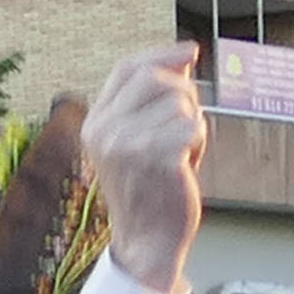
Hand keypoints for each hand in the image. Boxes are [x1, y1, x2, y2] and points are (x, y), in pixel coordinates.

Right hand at [84, 42, 206, 289]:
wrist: (147, 241)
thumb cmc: (150, 188)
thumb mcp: (137, 139)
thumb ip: (151, 101)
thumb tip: (185, 55)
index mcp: (95, 124)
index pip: (127, 69)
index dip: (161, 55)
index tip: (190, 52)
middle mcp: (104, 131)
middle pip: (158, 79)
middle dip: (184, 97)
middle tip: (184, 128)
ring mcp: (126, 144)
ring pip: (181, 104)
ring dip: (192, 126)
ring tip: (179, 155)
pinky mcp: (154, 156)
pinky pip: (194, 127)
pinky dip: (199, 145)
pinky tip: (185, 167)